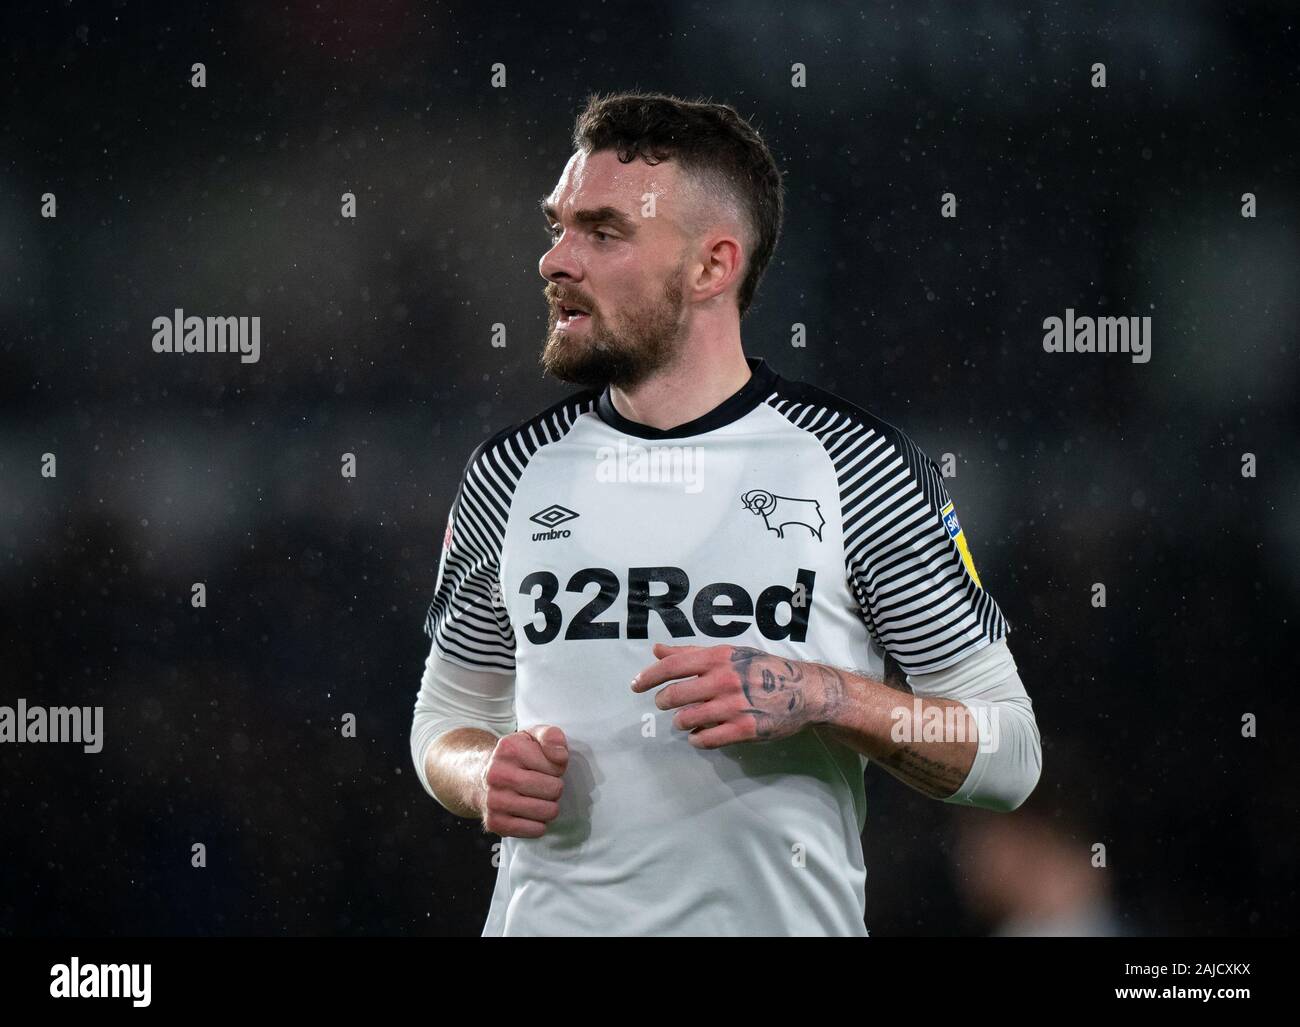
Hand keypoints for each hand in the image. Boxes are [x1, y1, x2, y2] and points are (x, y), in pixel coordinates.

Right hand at [478, 724, 568, 837]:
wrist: (479, 777)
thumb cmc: (515, 757)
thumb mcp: (532, 736)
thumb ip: (551, 736)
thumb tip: (560, 755)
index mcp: (509, 748)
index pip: (556, 765)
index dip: (556, 767)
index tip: (545, 767)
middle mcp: (497, 774)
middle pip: (553, 789)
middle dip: (554, 788)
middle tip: (543, 785)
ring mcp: (494, 800)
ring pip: (546, 811)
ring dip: (549, 807)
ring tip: (537, 798)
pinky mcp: (495, 822)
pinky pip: (535, 830)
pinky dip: (539, 824)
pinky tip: (530, 813)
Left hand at [630, 643, 827, 748]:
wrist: (804, 691)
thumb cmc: (762, 669)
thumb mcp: (729, 654)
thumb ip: (691, 653)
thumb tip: (656, 650)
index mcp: (719, 657)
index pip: (672, 666)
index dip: (648, 676)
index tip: (635, 685)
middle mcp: (724, 679)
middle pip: (675, 695)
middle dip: (664, 702)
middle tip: (665, 704)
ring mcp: (734, 706)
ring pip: (688, 719)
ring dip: (681, 722)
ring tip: (686, 719)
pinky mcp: (745, 729)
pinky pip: (707, 739)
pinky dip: (697, 739)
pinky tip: (699, 735)